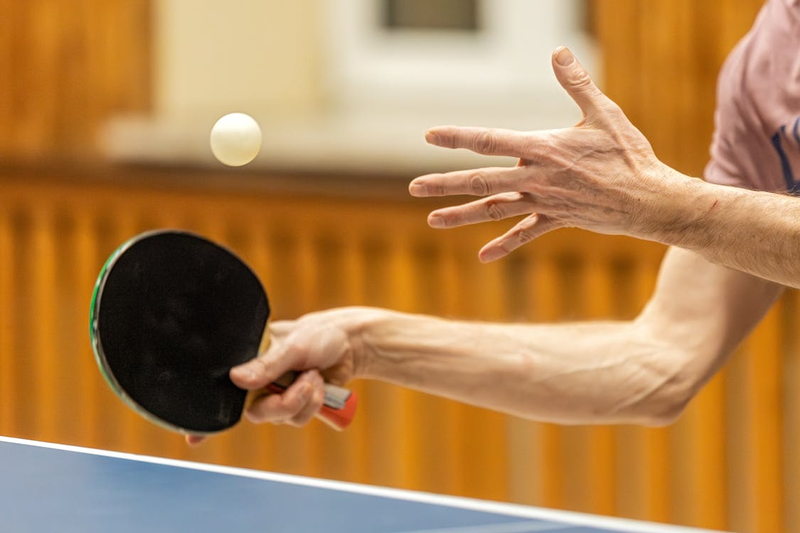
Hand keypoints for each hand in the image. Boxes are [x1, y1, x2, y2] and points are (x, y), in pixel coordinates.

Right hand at [186, 308, 365, 444]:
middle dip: (284, 403)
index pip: (222, 389)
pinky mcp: (296, 405)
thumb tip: (236, 379)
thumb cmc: (316, 336)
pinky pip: (298, 418)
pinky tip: (320, 384)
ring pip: (281, 417)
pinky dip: (313, 404)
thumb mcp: (293, 345)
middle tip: (303, 383)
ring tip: (314, 375)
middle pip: (257, 412)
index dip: (208, 414)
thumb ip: (267, 364)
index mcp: (248, 362)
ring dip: (304, 399)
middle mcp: (258, 382)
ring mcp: (277, 395)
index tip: (192, 436)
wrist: (348, 345)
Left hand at [409, 46, 682, 261]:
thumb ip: (576, 84)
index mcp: (543, 149)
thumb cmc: (629, 154)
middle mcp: (537, 178)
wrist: (650, 200)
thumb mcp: (604, 113)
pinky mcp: (556, 220)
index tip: (431, 136)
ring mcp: (544, 202)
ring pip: (495, 210)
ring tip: (432, 220)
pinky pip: (525, 234)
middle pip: (482, 180)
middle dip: (445, 183)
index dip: (459, 137)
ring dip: (462, 215)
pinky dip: (505, 244)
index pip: (491, 141)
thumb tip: (558, 52)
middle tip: (414, 187)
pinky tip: (483, 256)